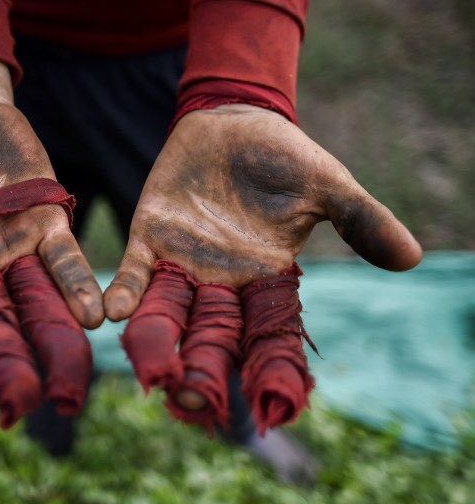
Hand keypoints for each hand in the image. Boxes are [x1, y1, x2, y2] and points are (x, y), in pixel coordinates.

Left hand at [105, 104, 421, 427]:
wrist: (234, 121)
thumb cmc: (284, 158)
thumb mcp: (328, 188)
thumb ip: (362, 221)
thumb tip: (411, 257)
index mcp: (266, 280)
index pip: (269, 335)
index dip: (269, 367)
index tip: (267, 404)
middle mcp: (221, 282)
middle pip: (212, 336)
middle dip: (202, 368)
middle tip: (191, 402)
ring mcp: (183, 262)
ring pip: (169, 314)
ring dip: (158, 342)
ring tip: (149, 371)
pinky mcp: (151, 236)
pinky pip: (136, 271)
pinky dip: (127, 291)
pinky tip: (113, 313)